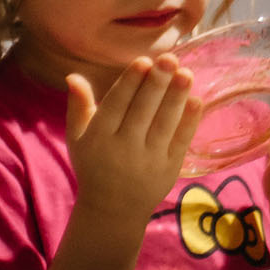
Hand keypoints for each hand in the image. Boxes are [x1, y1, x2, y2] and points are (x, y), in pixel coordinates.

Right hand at [65, 56, 202, 230]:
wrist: (112, 210)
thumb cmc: (94, 166)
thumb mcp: (78, 138)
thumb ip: (78, 106)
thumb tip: (73, 76)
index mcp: (99, 137)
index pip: (116, 105)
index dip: (130, 83)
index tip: (143, 60)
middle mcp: (124, 148)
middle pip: (142, 111)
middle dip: (157, 84)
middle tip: (169, 59)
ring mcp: (148, 160)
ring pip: (163, 124)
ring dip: (176, 98)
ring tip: (186, 73)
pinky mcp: (168, 170)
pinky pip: (180, 142)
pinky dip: (189, 122)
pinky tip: (197, 100)